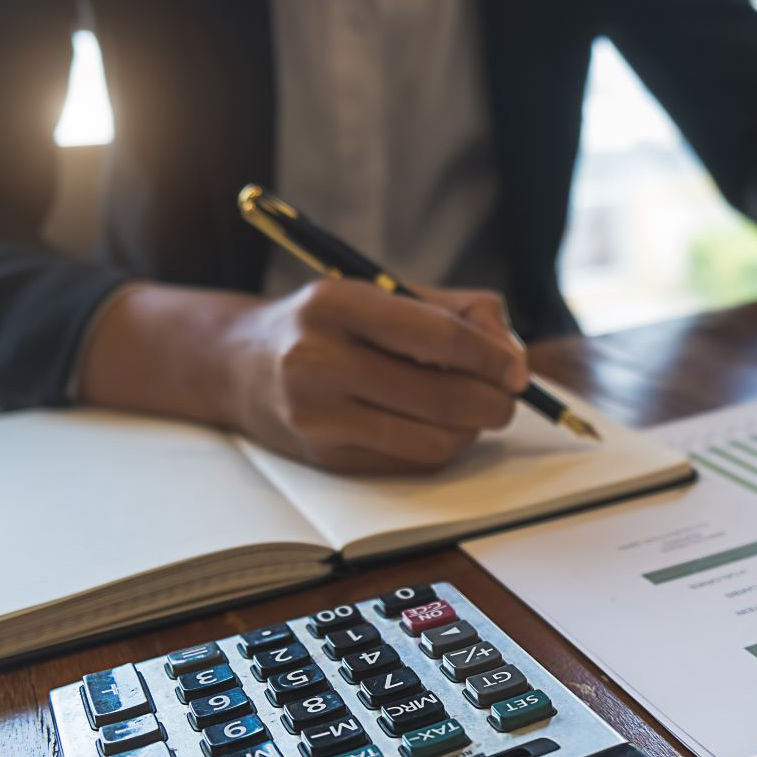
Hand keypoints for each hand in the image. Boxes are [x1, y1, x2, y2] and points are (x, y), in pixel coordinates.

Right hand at [79, 280, 528, 472]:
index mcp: (337, 304)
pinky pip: (410, 462)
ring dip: (471, 430)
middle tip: (508, 398)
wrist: (240, 364)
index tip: (517, 371)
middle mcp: (318, 360)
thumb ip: (458, 310)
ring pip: (432, 440)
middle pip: (441, 396)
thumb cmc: (331, 323)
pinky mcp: (325, 457)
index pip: (438, 337)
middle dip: (492, 402)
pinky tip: (439, 426)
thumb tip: (512, 356)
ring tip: (474, 411)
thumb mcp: (384, 293)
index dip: (492, 358)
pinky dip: (441, 447)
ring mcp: (317, 416)